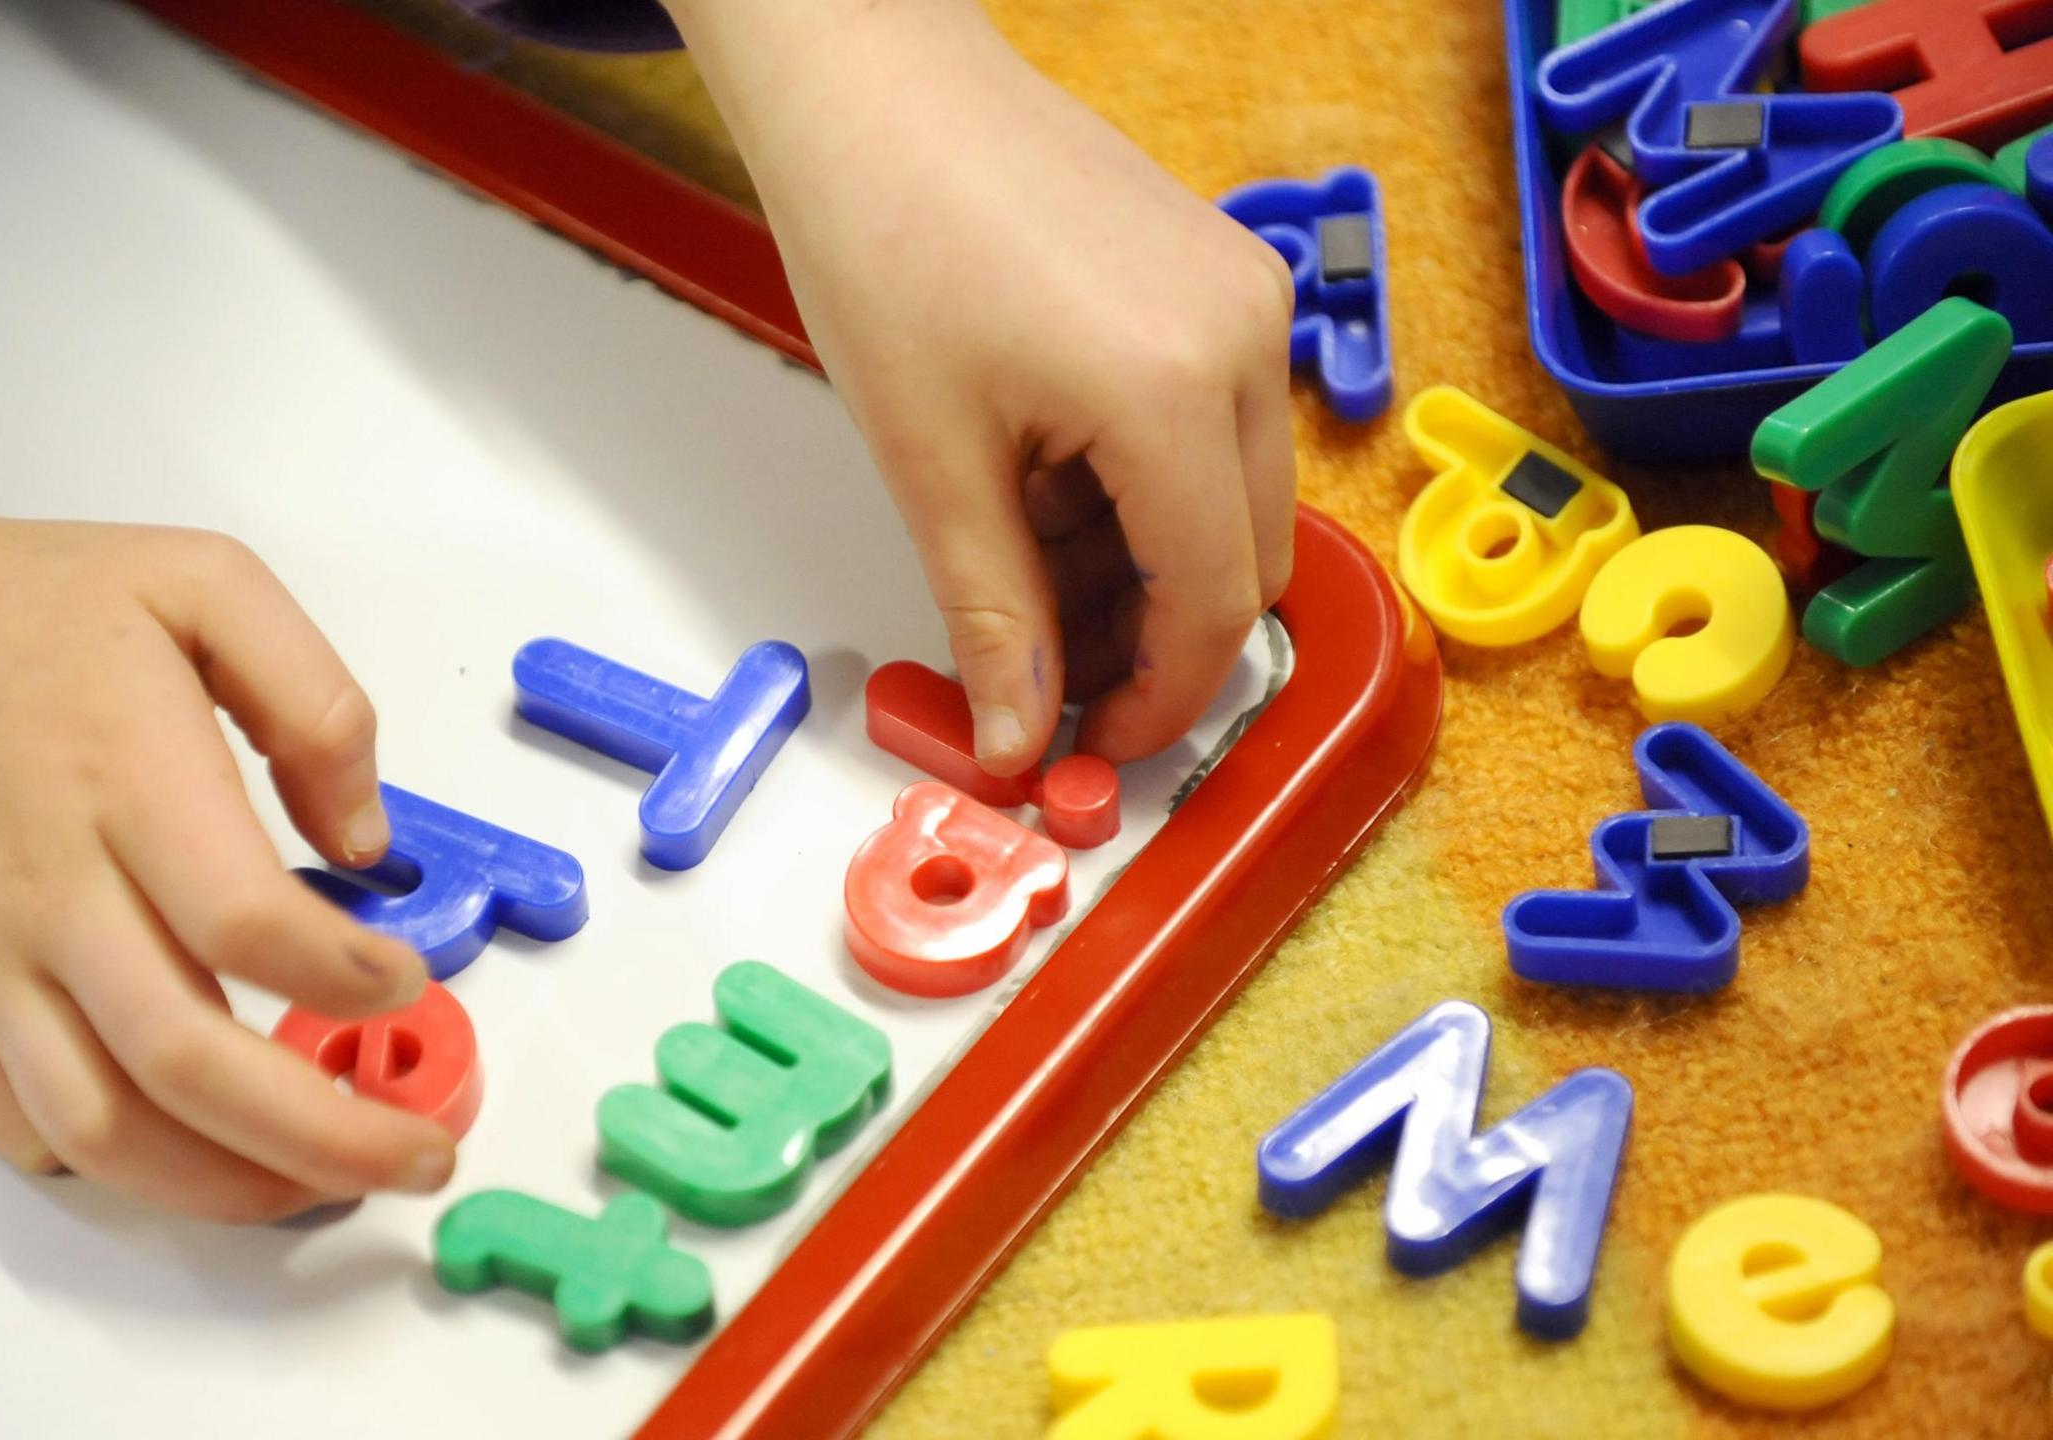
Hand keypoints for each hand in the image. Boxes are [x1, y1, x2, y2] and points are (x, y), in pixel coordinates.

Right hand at [0, 398, 449, 1222]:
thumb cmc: (19, 606)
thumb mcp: (200, 581)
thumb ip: (314, 699)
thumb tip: (366, 841)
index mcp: (126, 777)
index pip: (247, 923)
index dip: (346, 980)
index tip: (406, 984)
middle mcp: (45, 888)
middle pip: (189, 1060)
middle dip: (325, 1134)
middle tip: (417, 1154)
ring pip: (103, 1127)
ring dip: (226, 1183)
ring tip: (318, 1184)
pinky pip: (15, 1125)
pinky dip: (110, 1166)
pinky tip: (187, 1155)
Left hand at [668, 0, 1296, 772]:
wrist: (875, 90)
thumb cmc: (885, 231)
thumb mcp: (929, 461)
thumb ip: (993, 613)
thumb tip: (1019, 735)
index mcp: (1175, 389)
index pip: (1212, 603)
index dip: (1155, 700)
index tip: (1091, 744)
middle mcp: (1242, 337)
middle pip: (1244, 557)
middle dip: (1151, 637)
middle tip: (1044, 672)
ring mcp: (1241, 297)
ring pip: (1230, 496)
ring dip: (1142, 563)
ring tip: (1018, 562)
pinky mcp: (1218, 276)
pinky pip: (1212, 422)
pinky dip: (1141, 484)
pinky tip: (1044, 483)